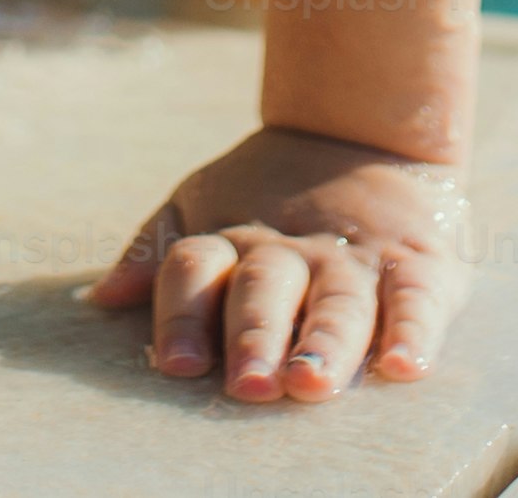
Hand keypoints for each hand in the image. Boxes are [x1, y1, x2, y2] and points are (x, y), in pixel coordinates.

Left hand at [83, 125, 470, 402]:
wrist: (367, 132)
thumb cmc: (269, 198)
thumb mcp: (202, 205)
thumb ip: (156, 254)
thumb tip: (98, 299)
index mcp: (233, 237)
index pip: (196, 266)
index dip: (183, 312)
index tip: (176, 364)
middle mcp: (292, 249)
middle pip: (266, 287)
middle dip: (255, 336)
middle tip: (247, 384)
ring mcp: (355, 257)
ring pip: (339, 300)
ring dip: (325, 341)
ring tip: (311, 382)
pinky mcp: (418, 265)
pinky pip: (417, 299)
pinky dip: (414, 331)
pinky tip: (402, 366)